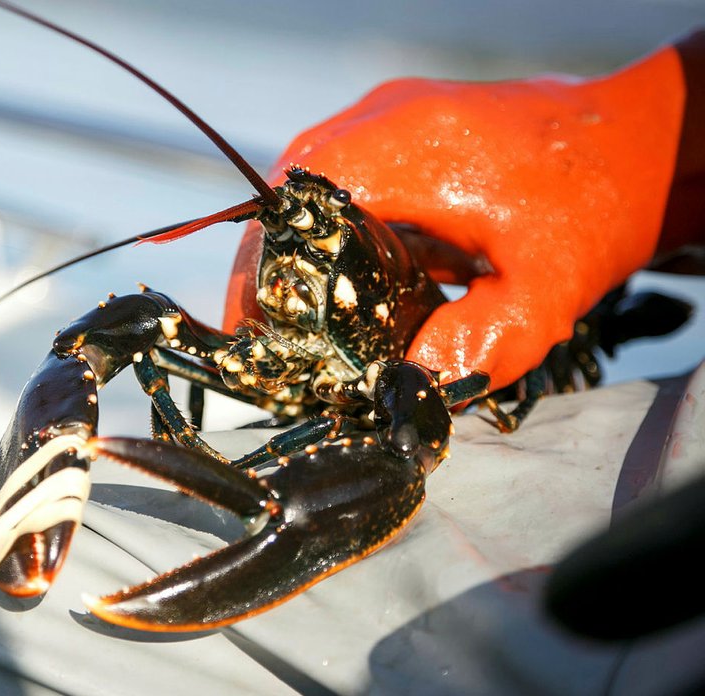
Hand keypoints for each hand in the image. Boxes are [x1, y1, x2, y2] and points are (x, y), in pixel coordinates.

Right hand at [227, 43, 689, 389]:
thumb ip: (475, 344)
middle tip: (270, 341)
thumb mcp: (545, 289)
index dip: (264, 275)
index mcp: (404, 148)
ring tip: (300, 319)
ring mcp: (388, 116)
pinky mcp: (400, 129)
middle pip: (287, 199)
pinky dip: (333, 231)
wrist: (643, 139)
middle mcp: (381, 119)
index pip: (294, 210)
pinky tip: (349, 279)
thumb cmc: (596, 201)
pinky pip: (340, 179)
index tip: (256, 336)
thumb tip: (403, 388)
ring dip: (300, 251)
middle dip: (271, 271)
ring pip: (307, 188)